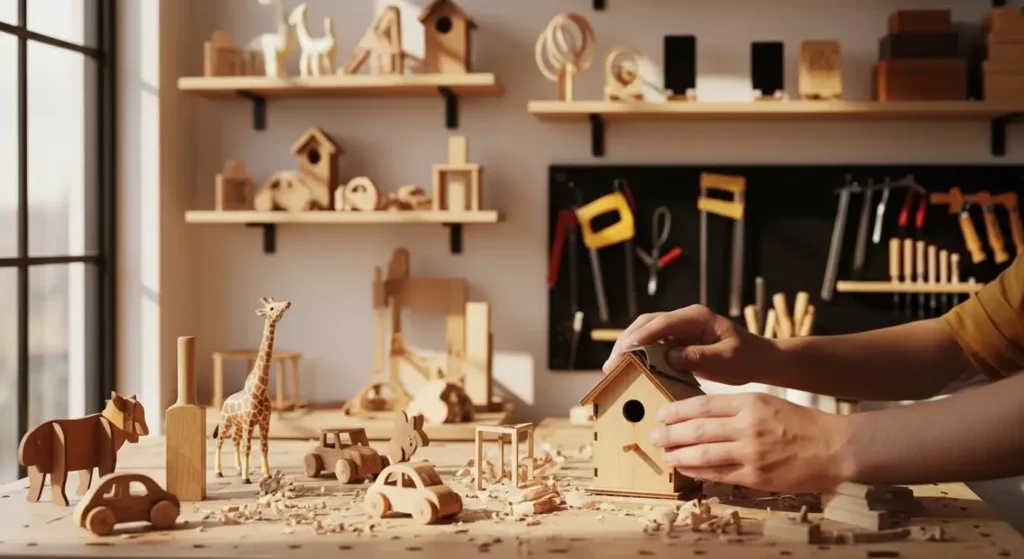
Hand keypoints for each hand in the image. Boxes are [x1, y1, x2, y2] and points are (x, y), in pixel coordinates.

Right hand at [603, 305, 776, 385]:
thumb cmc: (746, 357)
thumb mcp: (725, 359)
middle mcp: (685, 319)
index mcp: (697, 317)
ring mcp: (679, 329)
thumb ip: (698, 356)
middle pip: (647, 324)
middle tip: (612, 361)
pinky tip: (628, 369)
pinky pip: (653, 346)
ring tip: (613, 366)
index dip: (642, 335)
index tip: (626, 349)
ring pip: (646, 334)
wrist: (758, 360)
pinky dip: (639, 356)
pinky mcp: (677, 342)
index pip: (664, 322)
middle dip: (627, 341)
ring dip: (628, 348)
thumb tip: (668, 357)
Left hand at [650, 392, 853, 492]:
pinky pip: (718, 474)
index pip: (702, 405)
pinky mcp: (755, 476)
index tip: (661, 414)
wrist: (834, 446)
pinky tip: (687, 469)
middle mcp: (747, 426)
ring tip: (665, 455)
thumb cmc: (800, 422)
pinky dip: (699, 472)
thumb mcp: (766, 402)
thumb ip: (736, 407)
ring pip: (702, 453)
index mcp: (749, 403)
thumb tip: (701, 414)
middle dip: (669, 434)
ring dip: (678, 455)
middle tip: (654, 436)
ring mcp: (751, 452)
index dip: (676, 411)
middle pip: (696, 429)